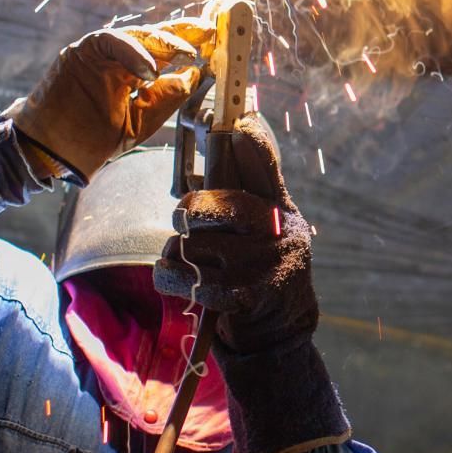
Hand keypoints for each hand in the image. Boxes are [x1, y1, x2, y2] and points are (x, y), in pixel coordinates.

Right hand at [2, 19, 215, 182]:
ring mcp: (97, 55)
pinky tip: (150, 68)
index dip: (189, 45)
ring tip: (187, 52)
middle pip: (154, 37)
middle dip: (183, 33)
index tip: (215, 44)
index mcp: (131, 75)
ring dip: (163, 41)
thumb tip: (194, 76)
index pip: (164, 53)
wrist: (49, 152)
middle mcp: (116, 60)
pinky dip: (131, 51)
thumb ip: (165, 99)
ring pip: (134, 34)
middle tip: (209, 33)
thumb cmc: (88, 141)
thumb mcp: (139, 122)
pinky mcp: (78, 53)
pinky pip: (108, 40)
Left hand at [153, 114, 318, 353]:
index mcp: (281, 210)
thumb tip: (234, 132)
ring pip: (195, 244)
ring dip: (176, 252)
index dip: (253, 145)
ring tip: (184, 259)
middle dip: (190, 210)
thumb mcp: (266, 227)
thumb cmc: (259, 266)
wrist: (279, 328)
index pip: (268, 170)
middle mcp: (280, 234)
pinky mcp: (248, 296)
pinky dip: (169, 277)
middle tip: (184, 219)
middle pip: (220, 205)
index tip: (239, 124)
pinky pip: (191, 279)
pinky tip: (172, 277)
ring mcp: (265, 265)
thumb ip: (251, 190)